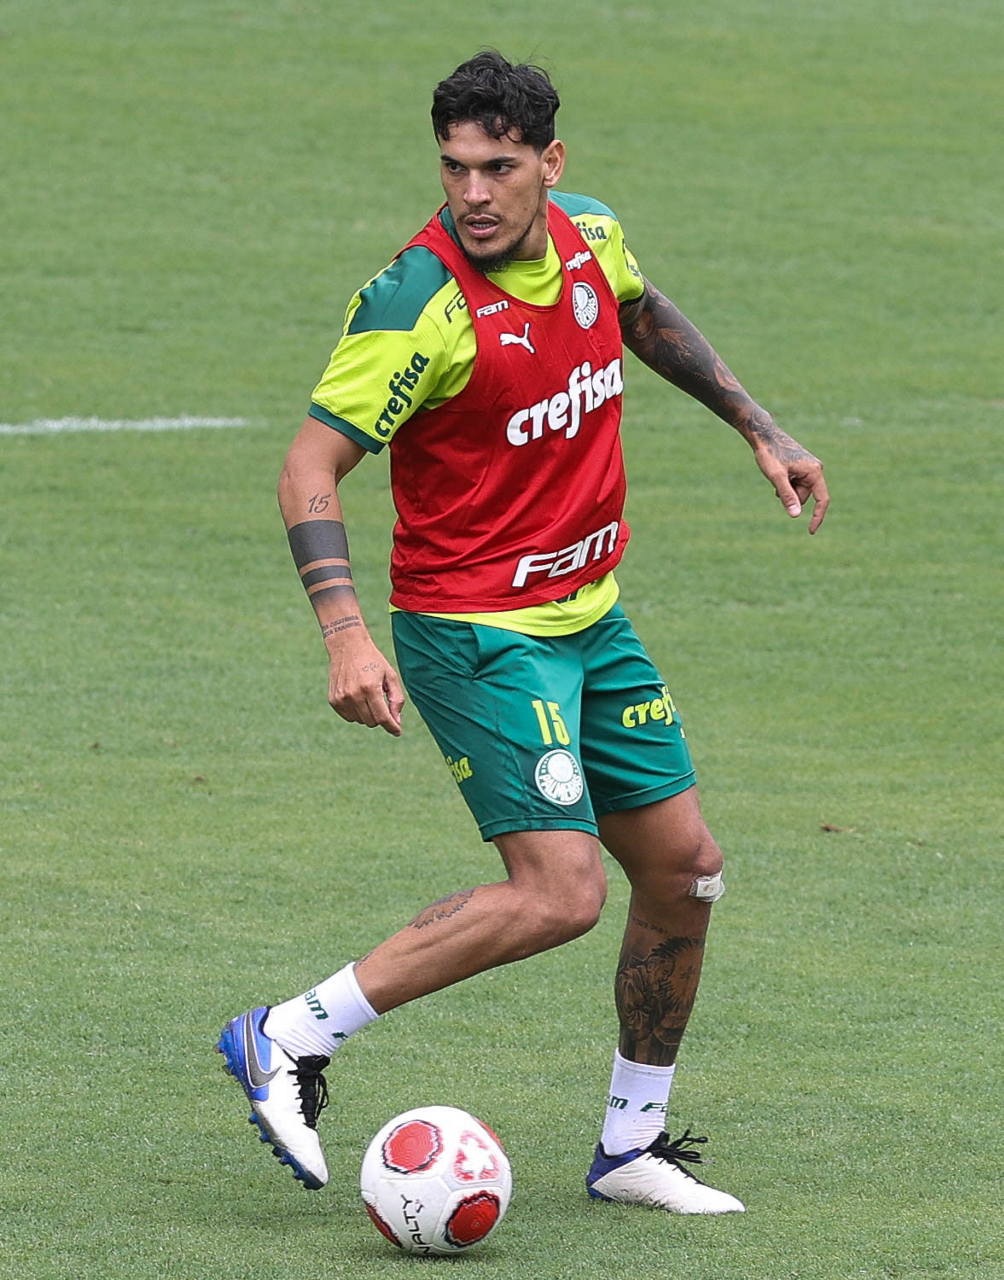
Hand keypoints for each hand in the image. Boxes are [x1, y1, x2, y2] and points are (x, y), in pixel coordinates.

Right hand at [326, 629, 405, 735]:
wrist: (347, 646)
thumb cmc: (373, 661)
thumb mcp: (390, 676)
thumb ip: (396, 699)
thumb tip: (397, 721)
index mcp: (370, 688)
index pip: (382, 718)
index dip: (392, 727)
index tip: (398, 732)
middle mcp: (354, 695)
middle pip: (372, 722)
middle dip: (380, 717)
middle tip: (381, 701)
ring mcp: (342, 699)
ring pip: (360, 721)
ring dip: (368, 714)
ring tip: (368, 694)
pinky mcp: (334, 701)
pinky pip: (349, 717)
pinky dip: (356, 712)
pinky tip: (357, 696)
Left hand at [750, 416, 829, 533]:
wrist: (764, 435)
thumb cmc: (770, 454)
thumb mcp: (776, 477)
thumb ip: (787, 496)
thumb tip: (796, 515)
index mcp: (814, 471)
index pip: (822, 499)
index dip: (817, 516)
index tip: (811, 531)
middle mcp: (815, 469)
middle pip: (805, 496)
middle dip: (791, 497)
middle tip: (776, 485)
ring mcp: (808, 468)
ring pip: (798, 491)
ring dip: (786, 490)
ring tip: (776, 476)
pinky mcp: (801, 467)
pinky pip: (795, 484)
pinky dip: (785, 484)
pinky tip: (777, 473)